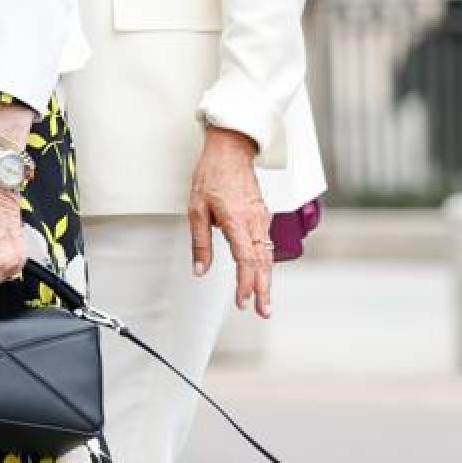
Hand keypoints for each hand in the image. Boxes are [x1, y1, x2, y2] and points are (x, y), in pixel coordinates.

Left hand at [188, 125, 272, 317]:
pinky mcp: (263, 215)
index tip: (241, 300)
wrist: (230, 151)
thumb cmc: (212, 175)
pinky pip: (266, 243)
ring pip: (267, 254)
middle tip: (263, 311)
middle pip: (262, 262)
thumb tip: (199, 269)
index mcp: (237, 220)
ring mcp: (262, 218)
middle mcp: (254, 221)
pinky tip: (261, 273)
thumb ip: (200, 242)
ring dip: (266, 279)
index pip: (245, 260)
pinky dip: (265, 262)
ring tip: (263, 300)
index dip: (245, 283)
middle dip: (263, 290)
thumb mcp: (196, 209)